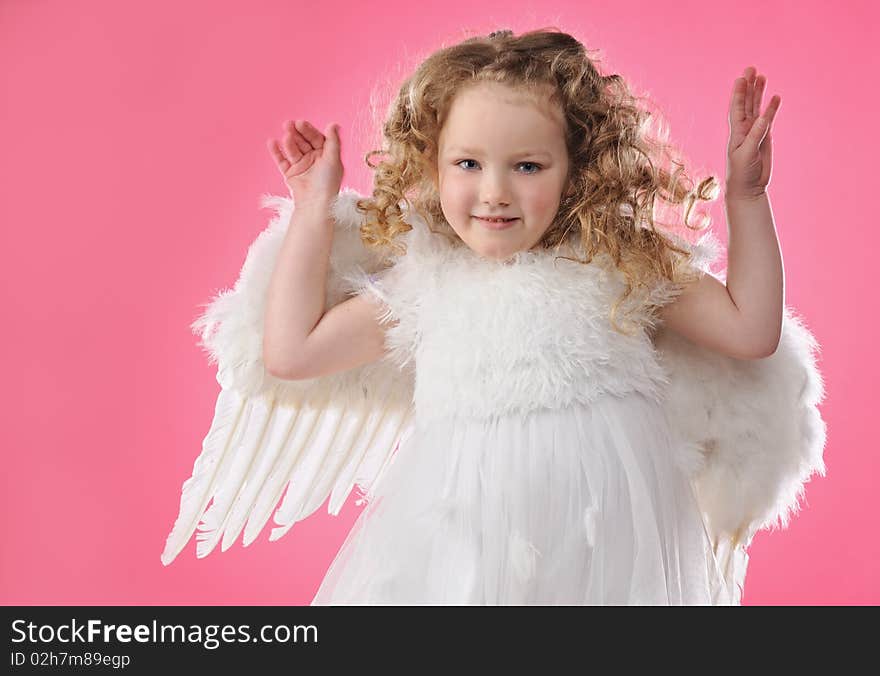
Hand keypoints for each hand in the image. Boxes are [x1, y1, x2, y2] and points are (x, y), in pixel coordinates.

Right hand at [267, 120, 343, 204]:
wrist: (315, 204)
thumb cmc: (328, 183)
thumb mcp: (333, 160)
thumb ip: (333, 141)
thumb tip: (333, 124)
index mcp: (325, 155)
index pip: (316, 138)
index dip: (308, 130)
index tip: (300, 123)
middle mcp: (313, 159)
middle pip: (303, 142)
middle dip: (296, 133)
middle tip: (289, 125)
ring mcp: (301, 166)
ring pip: (292, 150)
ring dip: (288, 142)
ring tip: (285, 136)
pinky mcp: (290, 173)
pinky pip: (281, 160)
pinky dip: (276, 152)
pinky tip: (272, 142)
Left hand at [725, 66, 779, 199]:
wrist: (748, 188)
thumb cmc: (741, 173)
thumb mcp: (747, 154)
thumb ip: (755, 135)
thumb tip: (763, 117)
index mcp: (736, 132)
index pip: (737, 108)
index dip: (739, 93)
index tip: (742, 78)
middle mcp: (744, 129)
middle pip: (746, 103)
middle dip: (749, 87)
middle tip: (751, 69)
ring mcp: (755, 132)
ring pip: (757, 108)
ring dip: (759, 93)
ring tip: (762, 77)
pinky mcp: (764, 138)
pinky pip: (768, 119)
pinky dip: (771, 109)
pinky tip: (775, 97)